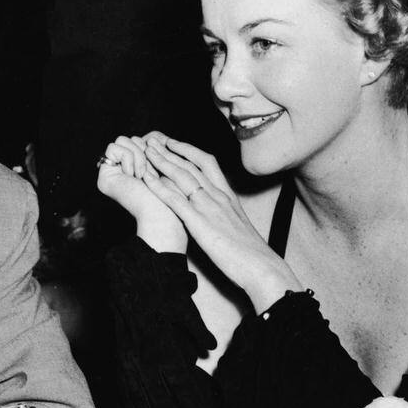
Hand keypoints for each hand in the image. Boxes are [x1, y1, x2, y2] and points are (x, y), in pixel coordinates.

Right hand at [96, 136, 185, 251]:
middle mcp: (120, 172)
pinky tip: (134, 178)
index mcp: (133, 170)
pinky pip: (112, 148)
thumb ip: (156, 150)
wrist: (165, 215)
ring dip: (137, 156)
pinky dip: (128, 158)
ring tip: (142, 177)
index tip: (155, 169)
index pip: (137, 140)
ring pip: (120, 140)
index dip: (149, 148)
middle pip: (127, 137)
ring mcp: (110, 175)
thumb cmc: (172, 195)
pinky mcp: (104, 177)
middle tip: (147, 174)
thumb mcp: (166, 165)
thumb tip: (152, 136)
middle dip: (143, 152)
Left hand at [140, 133, 299, 308]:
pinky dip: (159, 186)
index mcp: (229, 197)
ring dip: (162, 161)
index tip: (174, 143)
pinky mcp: (200, 223)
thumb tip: (217, 217)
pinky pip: (175, 199)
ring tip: (146, 150)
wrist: (261, 267)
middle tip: (153, 140)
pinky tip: (147, 178)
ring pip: (182, 176)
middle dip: (170, 150)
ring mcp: (209, 208)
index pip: (208, 164)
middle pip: (191, 165)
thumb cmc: (252, 254)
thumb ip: (226, 216)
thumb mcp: (239, 227)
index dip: (189, 151)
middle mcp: (219, 196)